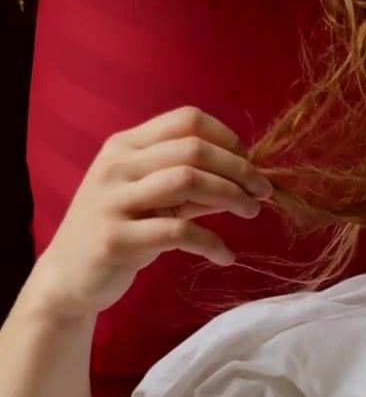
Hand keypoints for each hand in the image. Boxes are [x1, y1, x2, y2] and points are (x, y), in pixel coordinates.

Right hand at [25, 106, 273, 319]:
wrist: (69, 276)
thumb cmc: (120, 231)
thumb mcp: (154, 201)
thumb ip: (193, 187)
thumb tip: (246, 179)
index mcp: (125, 146)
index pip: (186, 120)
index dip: (227, 138)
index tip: (249, 163)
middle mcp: (116, 166)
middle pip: (193, 149)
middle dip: (239, 169)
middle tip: (264, 192)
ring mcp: (113, 200)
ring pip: (187, 180)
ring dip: (231, 195)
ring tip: (252, 212)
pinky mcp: (116, 238)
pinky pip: (179, 231)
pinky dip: (212, 243)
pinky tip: (226, 256)